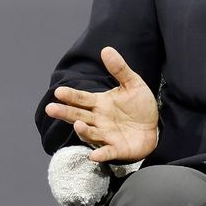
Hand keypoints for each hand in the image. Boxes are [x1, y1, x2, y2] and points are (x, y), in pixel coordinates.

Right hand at [44, 47, 159, 163]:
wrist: (155, 127)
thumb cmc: (140, 106)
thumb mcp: (133, 84)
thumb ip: (119, 69)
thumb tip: (106, 49)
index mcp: (100, 104)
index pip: (82, 99)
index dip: (70, 95)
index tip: (58, 91)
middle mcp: (99, 120)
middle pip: (79, 115)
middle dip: (65, 112)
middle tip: (51, 108)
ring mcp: (106, 135)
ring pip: (90, 133)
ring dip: (83, 130)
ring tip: (78, 124)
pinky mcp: (117, 149)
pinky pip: (107, 152)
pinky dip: (101, 154)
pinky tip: (94, 156)